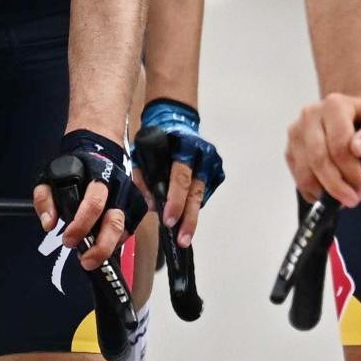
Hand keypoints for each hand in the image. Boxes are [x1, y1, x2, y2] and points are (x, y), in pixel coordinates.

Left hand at [34, 129, 132, 271]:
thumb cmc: (75, 169)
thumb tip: (48, 224)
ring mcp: (129, 199)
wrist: (100, 153)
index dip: (81, 226)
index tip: (68, 240)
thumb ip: (45, 199)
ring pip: (125, 229)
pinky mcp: (136, 207)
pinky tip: (103, 247)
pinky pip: (130, 230)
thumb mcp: (51, 177)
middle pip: (115, 222)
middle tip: (86, 261)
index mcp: (97, 178)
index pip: (93, 204)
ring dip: (109, 248)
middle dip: (101, 246)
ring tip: (92, 259)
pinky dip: (117, 243)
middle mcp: (118, 189)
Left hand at [133, 99, 225, 246]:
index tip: (169, 221)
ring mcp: (213, 163)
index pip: (180, 178)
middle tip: (182, 239)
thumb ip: (144, 176)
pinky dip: (194, 205)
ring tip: (184, 236)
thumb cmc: (158, 138)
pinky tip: (186, 215)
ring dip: (192, 216)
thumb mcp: (142, 151)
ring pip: (201, 196)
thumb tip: (152, 204)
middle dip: (189, 218)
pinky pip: (204, 194)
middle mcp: (203, 155)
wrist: (177, 121)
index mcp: (184, 146)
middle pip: (196, 192)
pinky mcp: (217, 172)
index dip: (175, 201)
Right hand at [286, 92, 360, 204]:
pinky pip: (297, 177)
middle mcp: (310, 115)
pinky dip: (313, 192)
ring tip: (342, 198)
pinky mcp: (290, 149)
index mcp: (335, 105)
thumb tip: (357, 148)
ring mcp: (296, 132)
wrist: (351, 122)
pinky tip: (328, 193)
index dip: (351, 172)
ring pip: (305, 171)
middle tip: (352, 200)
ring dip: (324, 191)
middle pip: (319, 159)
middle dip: (336, 186)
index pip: (339, 145)